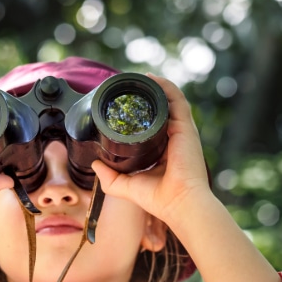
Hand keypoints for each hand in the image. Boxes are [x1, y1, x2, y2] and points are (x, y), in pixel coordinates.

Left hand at [90, 74, 211, 225]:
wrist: (180, 202)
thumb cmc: (160, 198)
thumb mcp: (127, 186)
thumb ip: (110, 178)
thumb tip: (95, 165)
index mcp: (164, 151)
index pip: (153, 126)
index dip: (141, 113)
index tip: (125, 104)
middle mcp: (174, 139)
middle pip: (161, 110)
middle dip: (146, 96)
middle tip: (129, 87)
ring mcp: (182, 131)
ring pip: (170, 100)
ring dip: (155, 87)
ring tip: (139, 78)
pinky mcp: (186, 127)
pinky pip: (177, 100)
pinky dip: (165, 87)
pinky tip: (152, 79)